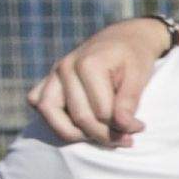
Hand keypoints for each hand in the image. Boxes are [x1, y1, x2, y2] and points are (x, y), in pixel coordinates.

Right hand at [28, 17, 178, 150]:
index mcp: (88, 64)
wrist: (122, 38)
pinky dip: (53, 117)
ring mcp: (53, 73)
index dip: (123, 127)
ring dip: (74, 133)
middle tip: (126, 140)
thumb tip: (122, 127)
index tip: (140, 127)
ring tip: (100, 137)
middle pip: (79, 118)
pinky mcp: (47, 80)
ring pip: (49, 113)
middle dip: (104, 135)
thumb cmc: (133, 58)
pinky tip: (77, 123)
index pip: (101, 112)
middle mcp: (65, 67)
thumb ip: (130, 101)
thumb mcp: (140, 76)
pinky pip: (37, 103)